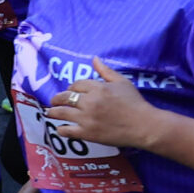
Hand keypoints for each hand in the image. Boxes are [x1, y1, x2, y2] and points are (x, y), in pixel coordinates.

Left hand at [45, 60, 161, 149]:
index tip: (71, 90)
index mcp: (98, 88)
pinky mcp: (87, 133)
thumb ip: (106, 71)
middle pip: (66, 97)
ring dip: (53, 112)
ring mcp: (87, 118)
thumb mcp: (122, 82)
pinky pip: (67, 131)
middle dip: (57, 98)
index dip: (72, 87)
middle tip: (54, 100)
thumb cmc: (135, 103)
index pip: (77, 84)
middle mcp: (90, 102)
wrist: (143, 126)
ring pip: (62, 113)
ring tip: (50, 112)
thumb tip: (94, 59)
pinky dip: (61, 129)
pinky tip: (60, 128)